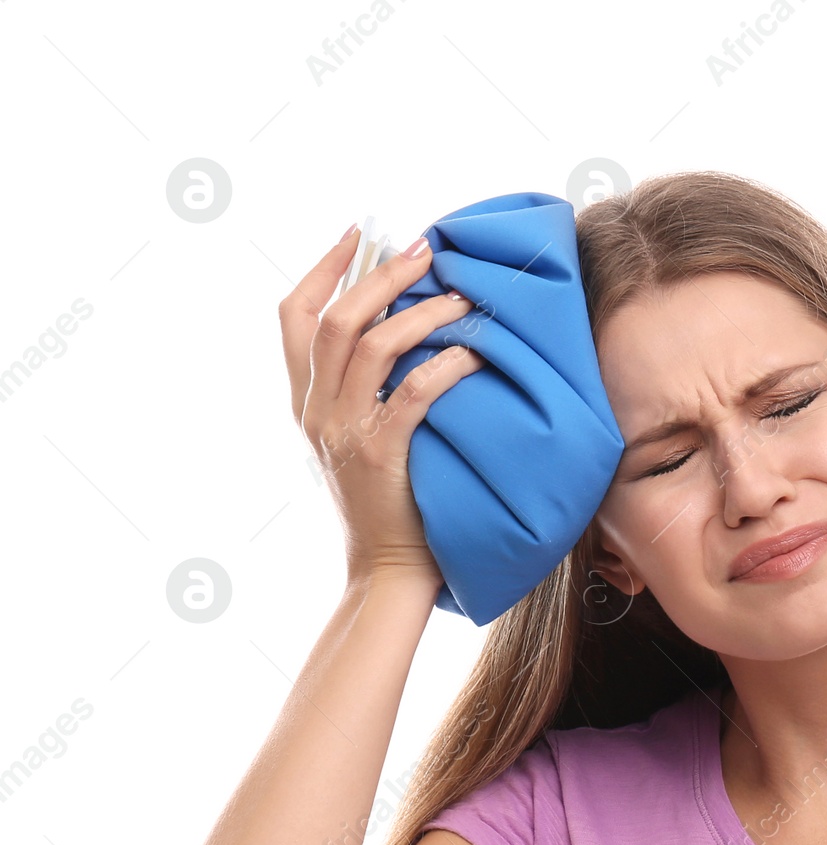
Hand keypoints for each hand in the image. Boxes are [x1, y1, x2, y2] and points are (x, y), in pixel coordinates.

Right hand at [279, 225, 487, 587]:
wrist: (386, 573)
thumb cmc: (389, 508)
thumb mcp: (357, 443)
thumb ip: (361, 394)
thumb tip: (399, 336)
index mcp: (305, 403)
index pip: (293, 316)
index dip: (323, 266)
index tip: (358, 232)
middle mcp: (316, 412)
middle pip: (335, 319)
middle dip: (381, 275)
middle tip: (426, 250)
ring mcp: (345, 434)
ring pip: (372, 346)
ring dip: (421, 313)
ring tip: (461, 298)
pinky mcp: (381, 456)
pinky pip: (412, 393)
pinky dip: (445, 365)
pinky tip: (475, 352)